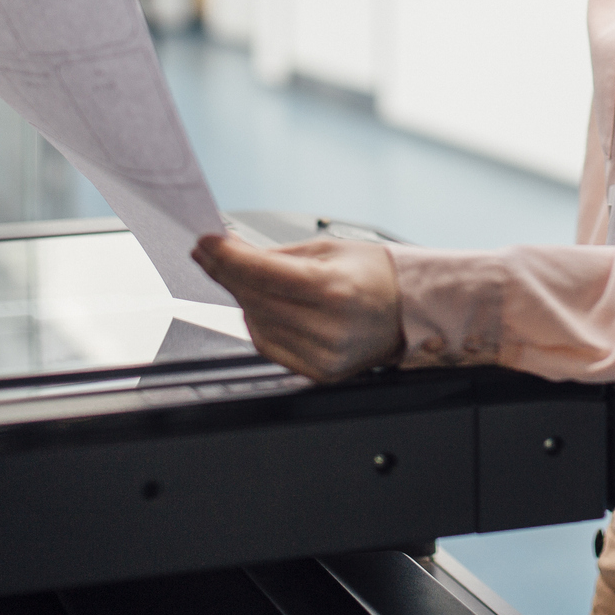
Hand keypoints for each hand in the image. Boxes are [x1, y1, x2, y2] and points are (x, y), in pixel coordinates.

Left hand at [192, 233, 405, 382]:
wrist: (408, 310)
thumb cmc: (375, 276)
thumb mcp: (328, 250)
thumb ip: (276, 255)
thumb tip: (232, 251)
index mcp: (333, 289)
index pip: (262, 273)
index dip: (227, 256)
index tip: (205, 242)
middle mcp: (328, 327)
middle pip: (254, 298)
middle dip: (225, 272)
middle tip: (209, 253)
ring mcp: (323, 354)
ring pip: (255, 323)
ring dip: (240, 297)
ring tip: (237, 275)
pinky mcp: (318, 371)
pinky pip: (269, 345)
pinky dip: (257, 322)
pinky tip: (258, 305)